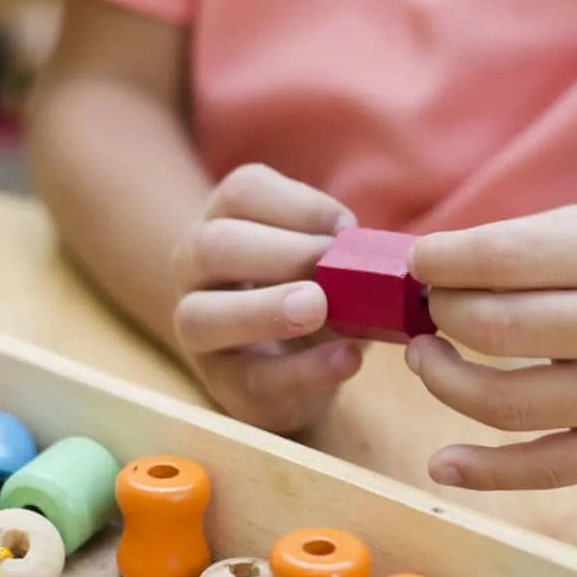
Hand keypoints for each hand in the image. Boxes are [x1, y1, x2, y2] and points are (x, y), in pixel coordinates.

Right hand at [171, 164, 364, 432]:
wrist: (295, 365)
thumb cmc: (312, 293)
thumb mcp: (327, 263)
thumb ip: (345, 252)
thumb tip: (381, 253)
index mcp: (224, 220)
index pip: (241, 192)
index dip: (298, 205)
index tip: (347, 228)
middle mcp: (195, 269)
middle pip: (213, 246)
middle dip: (279, 254)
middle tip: (330, 267)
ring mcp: (197, 329)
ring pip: (202, 316)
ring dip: (265, 309)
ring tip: (318, 308)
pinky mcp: (225, 384)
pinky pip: (253, 378)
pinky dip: (305, 370)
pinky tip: (348, 359)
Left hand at [406, 205, 576, 489]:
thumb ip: (528, 245)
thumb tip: (434, 270)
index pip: (503, 258)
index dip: (442, 261)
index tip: (420, 262)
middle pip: (495, 329)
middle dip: (442, 314)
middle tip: (432, 307)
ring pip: (505, 402)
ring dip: (443, 380)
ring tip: (426, 358)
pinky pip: (544, 469)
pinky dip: (483, 472)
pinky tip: (441, 463)